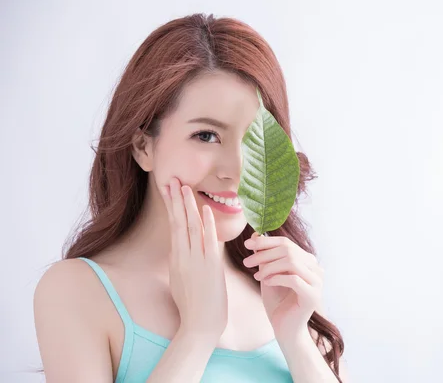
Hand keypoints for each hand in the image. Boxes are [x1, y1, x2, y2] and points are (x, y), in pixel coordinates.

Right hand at [160, 177, 227, 342]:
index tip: (169, 190)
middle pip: (178, 222)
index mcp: (176, 259)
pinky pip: (208, 241)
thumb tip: (187, 249)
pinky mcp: (210, 267)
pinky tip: (205, 210)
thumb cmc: (193, 306)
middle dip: (175, 200)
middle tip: (172, 180)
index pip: (174, 226)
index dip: (172, 207)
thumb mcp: (182, 280)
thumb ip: (184, 262)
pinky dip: (207, 224)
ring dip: (188, 206)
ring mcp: (196, 261)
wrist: (200, 325)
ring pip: (191, 228)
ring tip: (185, 187)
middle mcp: (183, 257)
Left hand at [242, 233, 323, 341]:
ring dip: (269, 267)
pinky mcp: (313, 295)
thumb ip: (265, 256)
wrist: (285, 328)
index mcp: (307, 260)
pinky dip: (277, 278)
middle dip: (264, 254)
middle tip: (246, 262)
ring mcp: (317, 282)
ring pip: (292, 262)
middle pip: (288, 250)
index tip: (247, 243)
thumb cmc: (278, 301)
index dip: (266, 241)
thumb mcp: (268, 274)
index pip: (286, 243)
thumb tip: (255, 234)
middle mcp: (315, 268)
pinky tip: (266, 283)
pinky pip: (293, 279)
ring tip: (257, 276)